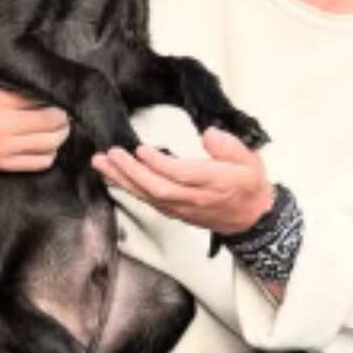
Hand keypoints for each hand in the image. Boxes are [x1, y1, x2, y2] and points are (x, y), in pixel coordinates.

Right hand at [0, 51, 68, 170]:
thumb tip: (4, 40)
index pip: (39, 97)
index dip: (52, 95)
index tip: (57, 92)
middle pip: (51, 121)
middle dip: (62, 114)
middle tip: (64, 109)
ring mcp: (0, 147)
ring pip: (50, 143)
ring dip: (60, 134)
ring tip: (59, 125)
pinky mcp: (0, 163)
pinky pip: (39, 162)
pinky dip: (49, 153)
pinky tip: (46, 143)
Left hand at [92, 127, 274, 233]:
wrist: (252, 219)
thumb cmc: (249, 186)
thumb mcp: (250, 160)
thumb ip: (229, 146)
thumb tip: (209, 134)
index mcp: (214, 183)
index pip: (181, 175)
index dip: (158, 164)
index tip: (141, 149)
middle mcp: (194, 198)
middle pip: (156, 188)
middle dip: (130, 172)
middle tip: (111, 154)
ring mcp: (181, 208)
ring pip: (147, 196)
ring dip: (122, 180)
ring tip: (101, 163)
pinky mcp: (174, 211)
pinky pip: (147, 201)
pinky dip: (128, 188)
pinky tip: (114, 177)